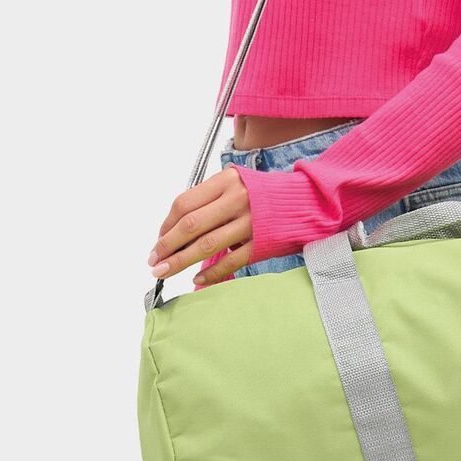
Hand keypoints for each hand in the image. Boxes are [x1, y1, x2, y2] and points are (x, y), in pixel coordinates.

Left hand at [150, 166, 256, 289]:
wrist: (306, 202)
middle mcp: (236, 199)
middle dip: (167, 245)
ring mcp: (249, 222)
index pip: (184, 203)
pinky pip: (230, 261)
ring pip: (206, 245)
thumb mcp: (235, 186)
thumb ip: (208, 202)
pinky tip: (197, 279)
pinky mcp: (260, 243)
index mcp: (225, 181)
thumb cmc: (265, 195)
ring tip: (164, 272)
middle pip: (190, 225)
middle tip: (154, 261)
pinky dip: (211, 273)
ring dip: (181, 261)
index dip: (166, 225)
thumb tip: (175, 230)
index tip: (158, 240)